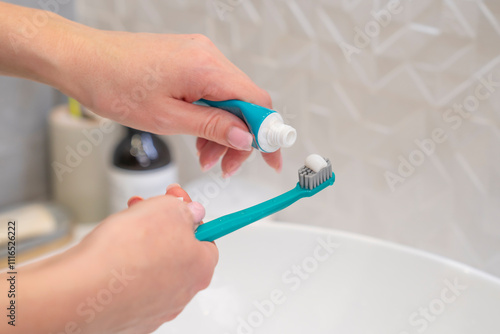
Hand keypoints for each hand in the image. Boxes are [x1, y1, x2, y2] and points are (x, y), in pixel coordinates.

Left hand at [59, 29, 281, 175]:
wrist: (81, 60)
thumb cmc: (114, 86)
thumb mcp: (167, 118)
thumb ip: (212, 127)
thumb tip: (246, 138)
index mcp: (206, 67)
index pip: (257, 102)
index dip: (268, 134)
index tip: (270, 159)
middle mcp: (207, 56)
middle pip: (245, 102)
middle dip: (240, 138)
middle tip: (225, 166)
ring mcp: (198, 55)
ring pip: (228, 99)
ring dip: (223, 130)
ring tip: (204, 156)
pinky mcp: (188, 60)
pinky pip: (212, 91)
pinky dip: (210, 116)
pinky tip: (197, 135)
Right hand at [79, 184, 215, 332]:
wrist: (83, 289)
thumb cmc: (128, 251)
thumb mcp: (168, 208)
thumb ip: (185, 209)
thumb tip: (191, 213)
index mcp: (200, 266)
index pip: (207, 237)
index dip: (189, 215)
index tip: (176, 203)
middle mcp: (183, 292)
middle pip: (179, 251)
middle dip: (162, 226)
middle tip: (145, 211)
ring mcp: (156, 308)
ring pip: (154, 267)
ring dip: (143, 245)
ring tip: (123, 229)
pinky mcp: (129, 317)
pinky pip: (132, 286)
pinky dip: (124, 269)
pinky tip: (111, 257)